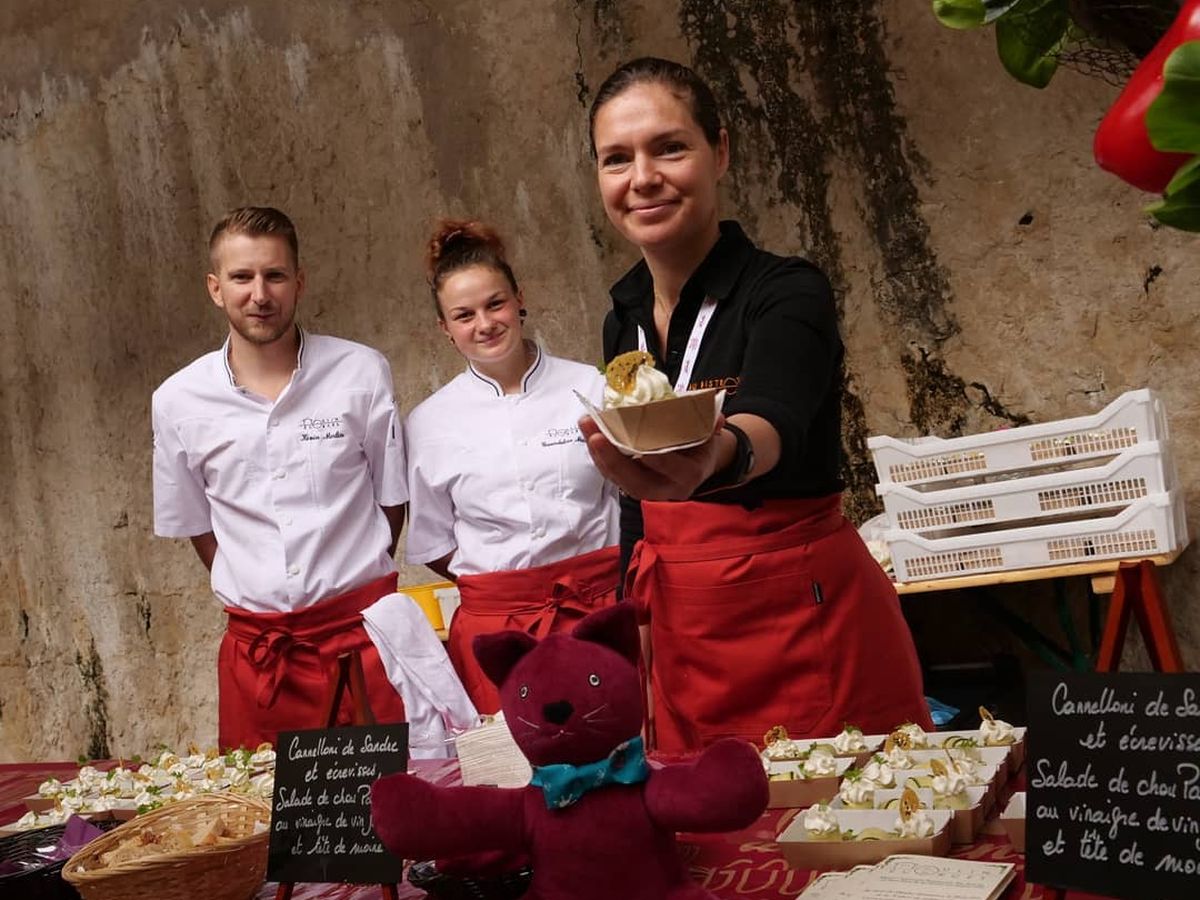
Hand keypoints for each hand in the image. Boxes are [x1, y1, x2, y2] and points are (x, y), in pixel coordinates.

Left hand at [578, 415, 728, 500]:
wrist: (696, 469)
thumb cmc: (700, 449)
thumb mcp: (710, 439)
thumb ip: (712, 428)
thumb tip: (717, 419)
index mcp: (688, 476)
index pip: (672, 469)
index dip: (660, 461)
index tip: (644, 450)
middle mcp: (665, 490)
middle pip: (635, 480)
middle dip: (613, 458)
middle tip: (597, 434)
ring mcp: (645, 491)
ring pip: (618, 478)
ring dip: (598, 453)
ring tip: (586, 425)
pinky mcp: (629, 487)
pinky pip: (611, 474)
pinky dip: (598, 454)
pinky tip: (588, 432)